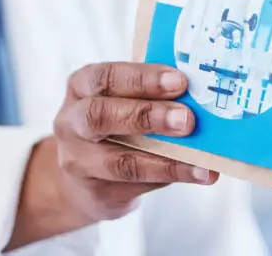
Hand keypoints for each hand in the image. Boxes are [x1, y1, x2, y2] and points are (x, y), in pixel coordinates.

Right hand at [7, 63, 216, 249]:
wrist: (83, 176)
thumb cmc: (115, 121)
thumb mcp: (122, 98)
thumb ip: (152, 93)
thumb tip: (201, 94)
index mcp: (81, 87)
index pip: (105, 77)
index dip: (142, 79)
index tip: (179, 81)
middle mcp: (71, 123)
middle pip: (99, 116)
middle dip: (146, 116)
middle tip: (186, 120)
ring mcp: (78, 162)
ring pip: (120, 162)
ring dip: (166, 160)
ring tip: (201, 161)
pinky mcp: (95, 194)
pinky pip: (136, 186)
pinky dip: (171, 178)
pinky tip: (198, 173)